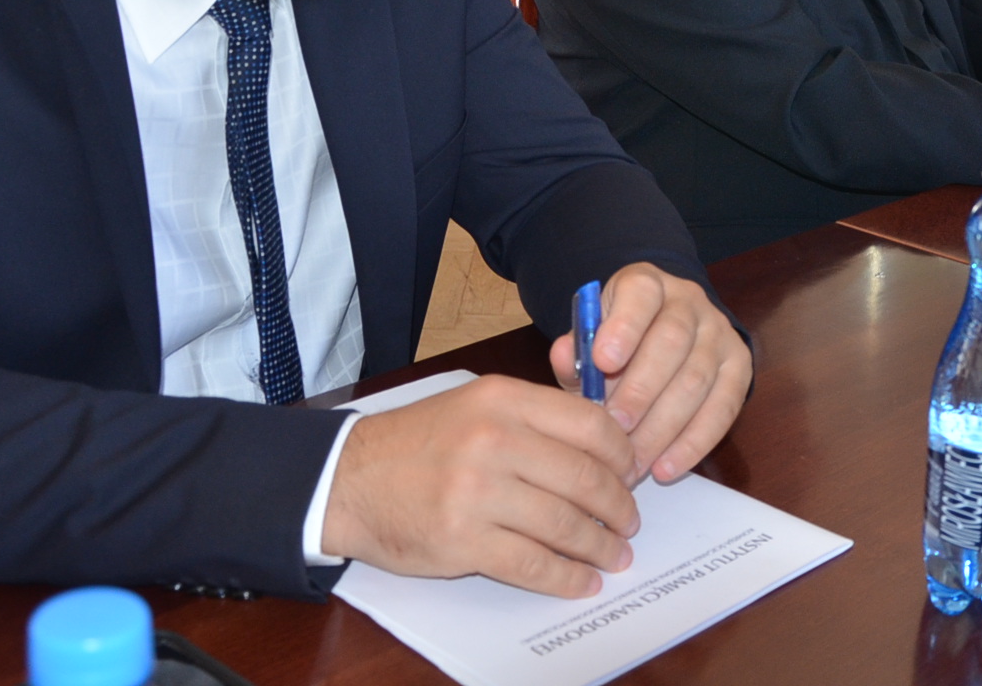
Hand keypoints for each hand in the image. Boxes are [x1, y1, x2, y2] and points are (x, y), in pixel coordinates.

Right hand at [319, 374, 639, 592]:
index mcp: (502, 399)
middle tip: (630, 522)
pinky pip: (532, 564)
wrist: (347, 480)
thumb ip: (535, 418)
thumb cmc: (418, 442)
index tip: (634, 473)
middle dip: (619, 507)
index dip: (623, 454)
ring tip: (616, 555)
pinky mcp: (462, 541)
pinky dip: (566, 577)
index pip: (590, 423)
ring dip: (600, 546)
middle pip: (585, 478)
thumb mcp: (476, 404)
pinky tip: (582, 581)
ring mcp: (477, 493)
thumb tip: (605, 445)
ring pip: (565, 525)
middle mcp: (494, 440)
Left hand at [548, 263, 751, 485]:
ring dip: (663, 427)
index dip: (624, 327)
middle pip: (672, 342)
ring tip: (633, 462)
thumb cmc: (616, 342)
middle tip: (614, 431)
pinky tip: (666, 467)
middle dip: (641, 391)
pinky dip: (694, 443)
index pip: (640, 294)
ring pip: (697, 379)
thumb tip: (563, 358)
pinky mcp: (739, 366)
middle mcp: (688, 301)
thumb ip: (575, 351)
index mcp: (645, 284)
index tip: (602, 361)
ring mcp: (718, 333)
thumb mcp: (590, 338)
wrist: (662, 332)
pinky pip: (723, 408)